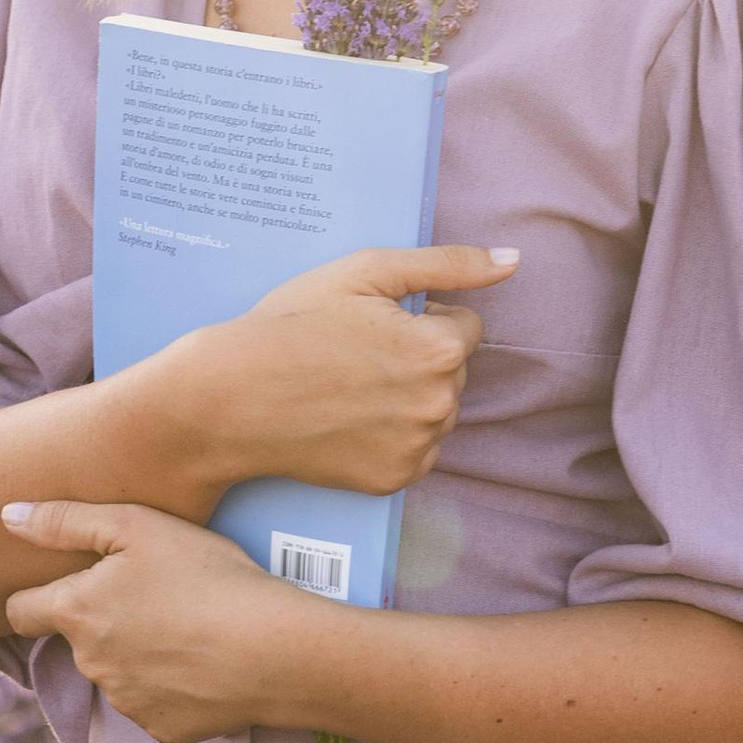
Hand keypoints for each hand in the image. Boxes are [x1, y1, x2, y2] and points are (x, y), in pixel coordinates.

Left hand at [1, 500, 325, 742]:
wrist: (275, 650)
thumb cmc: (209, 576)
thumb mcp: (138, 526)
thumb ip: (65, 519)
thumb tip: (6, 516)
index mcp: (77, 613)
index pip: (19, 611)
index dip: (36, 595)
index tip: (69, 584)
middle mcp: (90, 665)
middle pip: (76, 640)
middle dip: (102, 620)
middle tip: (155, 593)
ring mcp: (126, 703)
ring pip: (115, 672)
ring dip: (136, 652)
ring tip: (187, 624)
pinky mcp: (163, 729)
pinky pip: (154, 702)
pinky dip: (170, 684)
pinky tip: (204, 660)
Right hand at [152, 242, 517, 499]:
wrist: (230, 399)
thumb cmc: (292, 325)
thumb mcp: (365, 272)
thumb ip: (447, 264)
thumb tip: (513, 261)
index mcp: (439, 350)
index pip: (464, 326)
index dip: (419, 317)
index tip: (371, 323)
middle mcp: (440, 405)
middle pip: (453, 371)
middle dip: (418, 358)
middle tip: (354, 354)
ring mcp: (418, 449)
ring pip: (436, 410)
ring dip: (408, 397)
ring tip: (348, 387)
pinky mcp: (394, 481)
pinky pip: (415, 449)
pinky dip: (391, 436)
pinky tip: (347, 420)